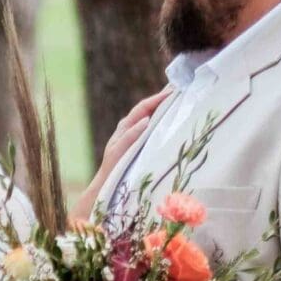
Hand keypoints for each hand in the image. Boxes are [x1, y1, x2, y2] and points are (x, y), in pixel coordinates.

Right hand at [73, 89, 168, 220]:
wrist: (103, 191)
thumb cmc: (124, 173)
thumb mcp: (138, 154)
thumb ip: (147, 141)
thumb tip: (166, 134)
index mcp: (128, 131)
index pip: (145, 109)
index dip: (159, 98)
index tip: (177, 88)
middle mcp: (122, 132)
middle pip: (140, 109)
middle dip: (157, 98)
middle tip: (175, 88)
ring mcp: (117, 142)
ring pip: (132, 120)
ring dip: (148, 107)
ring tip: (164, 98)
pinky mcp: (115, 154)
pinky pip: (126, 139)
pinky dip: (135, 130)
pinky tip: (146, 122)